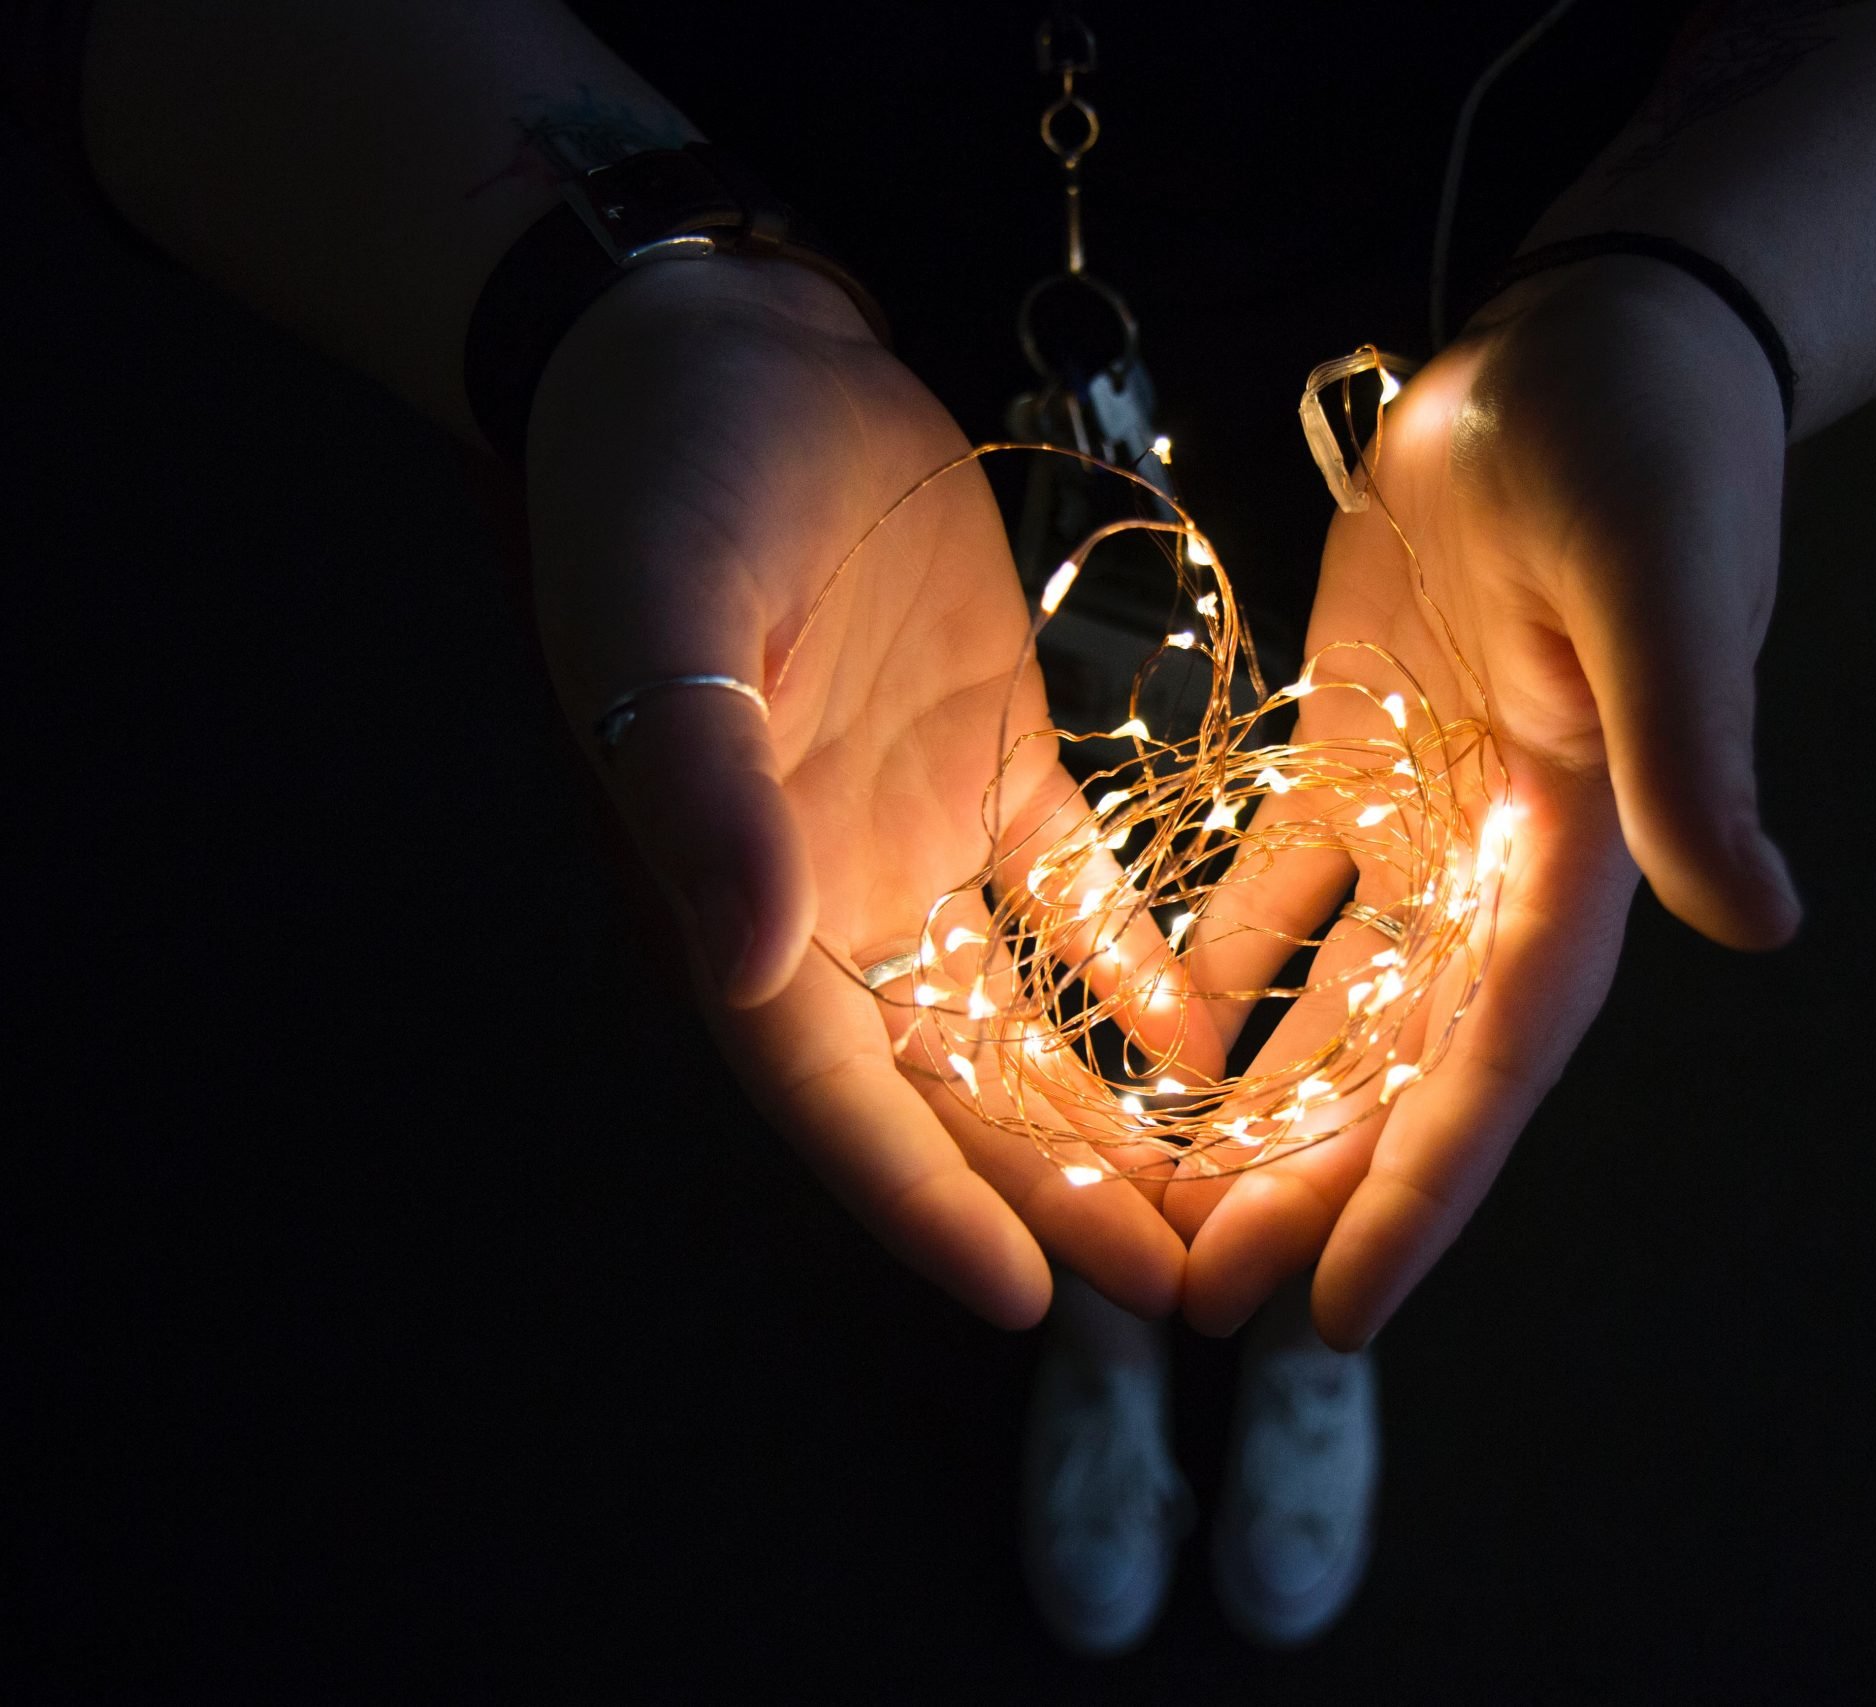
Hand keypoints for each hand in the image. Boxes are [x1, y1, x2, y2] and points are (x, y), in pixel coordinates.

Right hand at [526, 258, 1188, 1326]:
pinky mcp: (990, 751)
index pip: (836, 1092)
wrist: (721, 343)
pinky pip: (1074, 890)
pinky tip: (1213, 1034)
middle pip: (949, 1084)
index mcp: (741, 891)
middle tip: (1177, 1285)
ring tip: (1215, 1195)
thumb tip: (740, 967)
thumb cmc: (660, 478)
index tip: (1026, 1303)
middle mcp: (829, 890)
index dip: (922, 1202)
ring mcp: (914, 826)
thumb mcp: (662, 625)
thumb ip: (702, 798)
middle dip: (1053, 1192)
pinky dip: (1136, 962)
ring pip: (1024, 1010)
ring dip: (1107, 1108)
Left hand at [1167, 256, 1802, 1345]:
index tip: (1339, 1314)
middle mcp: (1502, 867)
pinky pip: (1284, 888)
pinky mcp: (1358, 748)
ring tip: (1172, 1212)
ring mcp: (1427, 814)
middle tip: (1206, 1303)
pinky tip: (1166, 1042)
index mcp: (1575, 858)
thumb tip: (1760, 921)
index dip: (1421, 1192)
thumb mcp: (1659, 592)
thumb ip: (1691, 755)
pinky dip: (1230, 967)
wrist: (1594, 344)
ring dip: (1267, 1109)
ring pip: (1339, 1002)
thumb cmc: (1643, 452)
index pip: (1491, 1063)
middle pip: (1400, 1065)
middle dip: (1313, 1188)